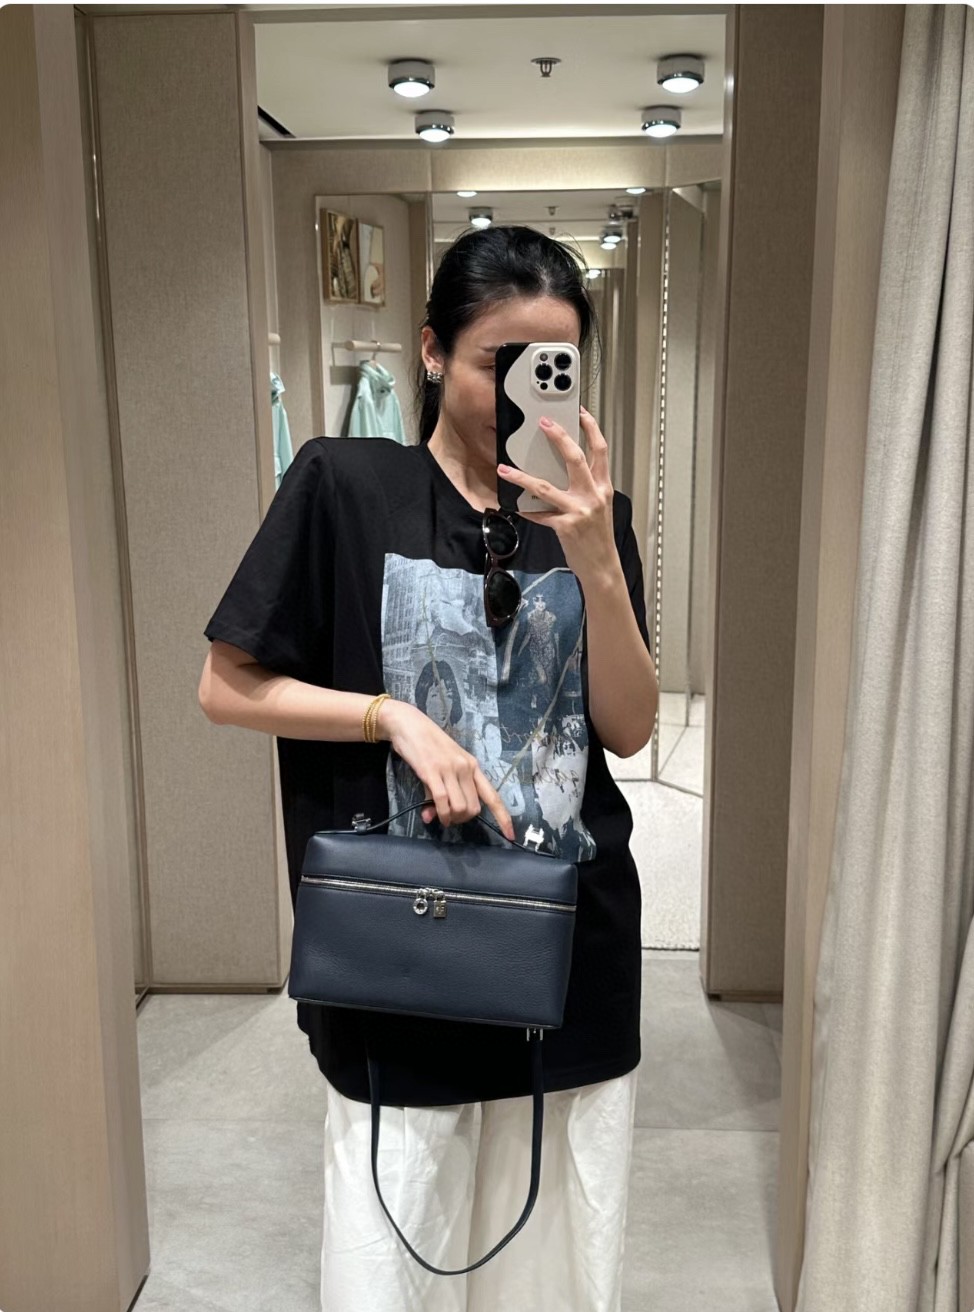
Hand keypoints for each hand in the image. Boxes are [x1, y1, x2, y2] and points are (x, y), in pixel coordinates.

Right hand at [377, 700, 515, 839]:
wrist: (409, 725)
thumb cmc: (428, 745)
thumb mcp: (443, 766)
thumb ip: (444, 792)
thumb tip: (436, 818)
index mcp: (473, 766)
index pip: (493, 796)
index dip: (503, 817)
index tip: (510, 835)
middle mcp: (465, 768)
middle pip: (474, 807)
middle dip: (463, 819)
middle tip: (450, 818)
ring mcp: (450, 769)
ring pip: (460, 807)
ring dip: (451, 818)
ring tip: (441, 816)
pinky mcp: (432, 771)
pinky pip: (442, 801)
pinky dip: (440, 814)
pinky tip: (433, 816)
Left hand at [497, 406, 615, 582]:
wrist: (602, 567)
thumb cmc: (598, 538)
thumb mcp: (599, 508)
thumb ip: (586, 489)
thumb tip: (563, 472)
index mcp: (603, 488)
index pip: (599, 451)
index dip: (590, 429)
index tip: (579, 413)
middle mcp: (593, 495)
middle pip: (575, 458)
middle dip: (558, 436)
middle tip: (543, 423)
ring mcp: (579, 510)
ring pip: (545, 486)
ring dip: (521, 477)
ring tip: (505, 469)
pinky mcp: (565, 526)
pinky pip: (539, 514)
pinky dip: (525, 510)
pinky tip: (514, 505)